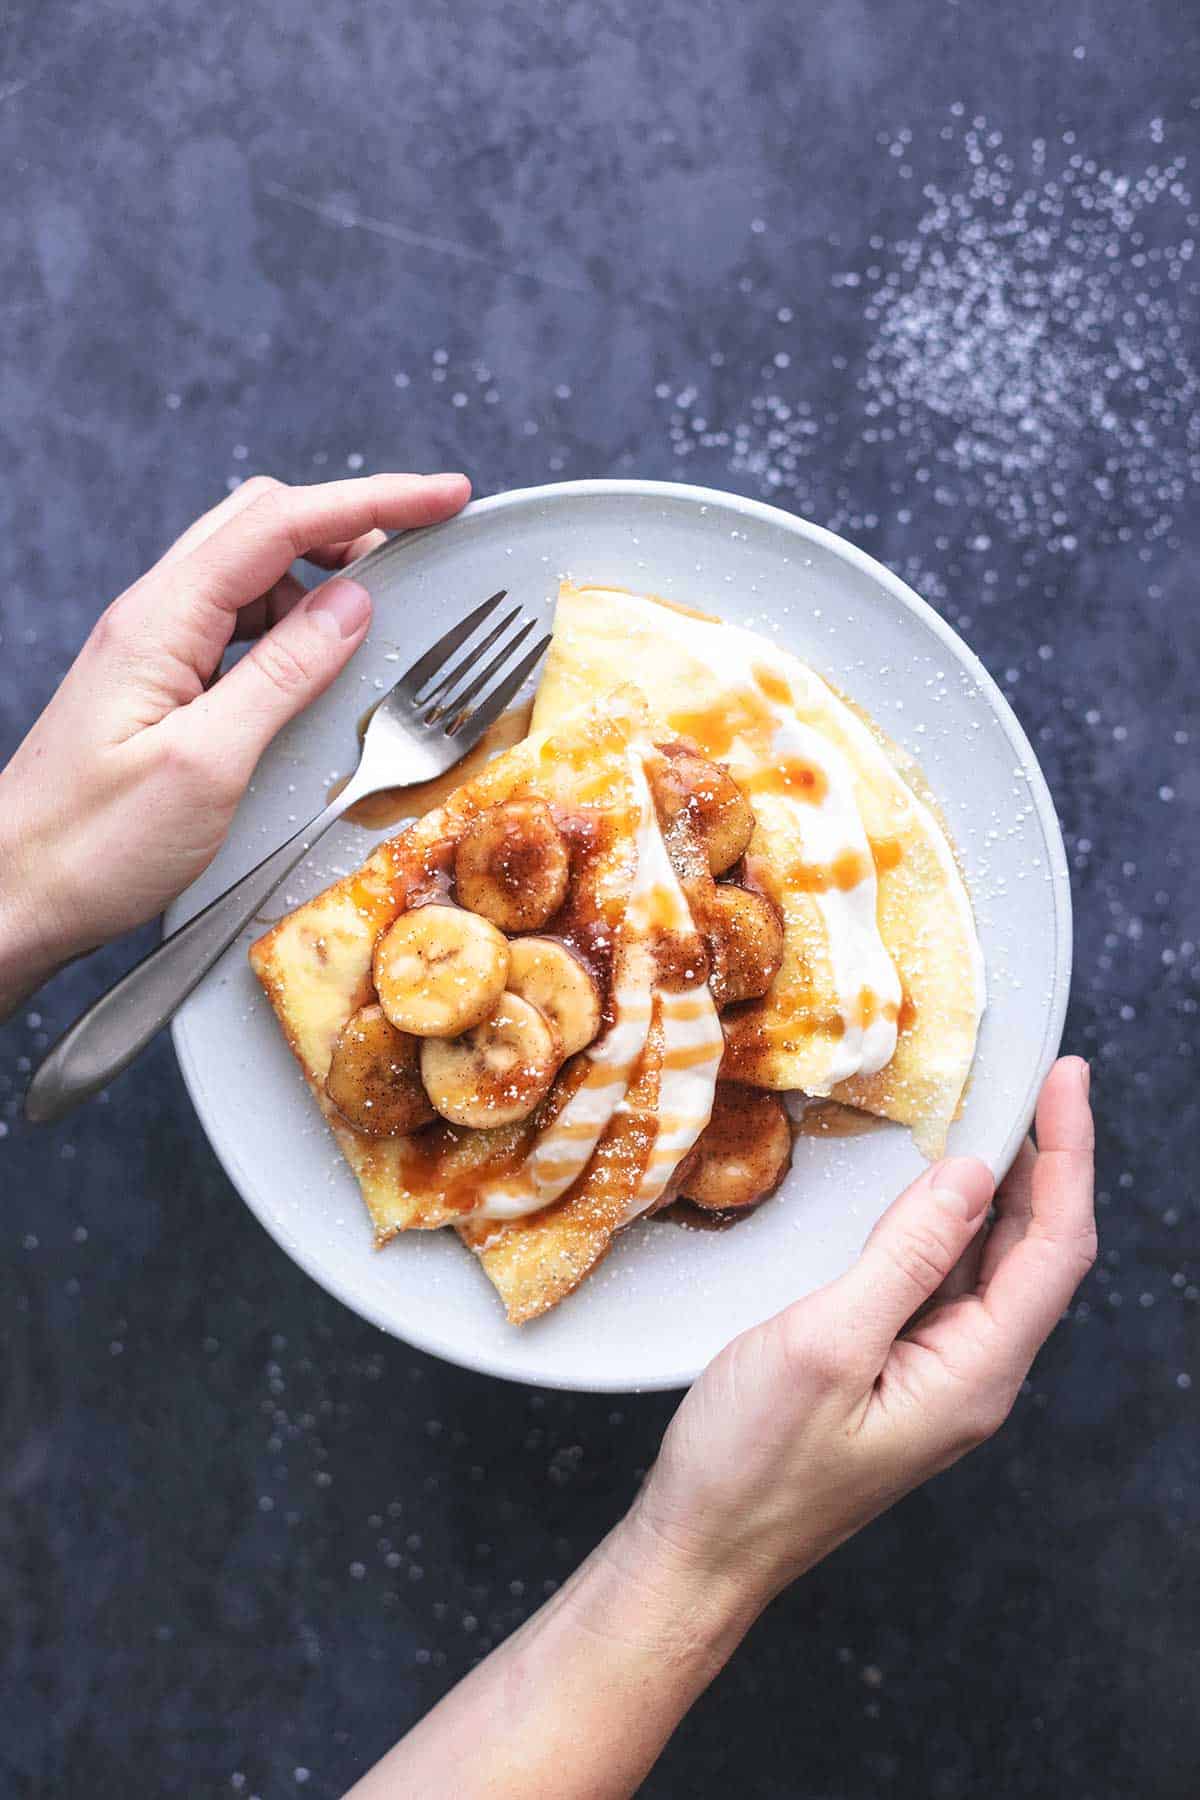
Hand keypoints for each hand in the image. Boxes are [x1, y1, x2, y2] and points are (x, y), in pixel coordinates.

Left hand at [0, 471, 469, 1011]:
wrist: (14, 894)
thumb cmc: (92, 846)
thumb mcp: (207, 764)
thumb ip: (283, 676)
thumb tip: (351, 606)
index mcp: (162, 620)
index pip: (280, 522)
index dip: (371, 500)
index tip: (442, 497)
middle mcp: (153, 617)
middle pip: (262, 525)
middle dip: (349, 525)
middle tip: (419, 556)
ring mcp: (153, 649)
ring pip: (251, 573)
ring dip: (321, 582)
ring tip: (379, 626)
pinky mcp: (158, 686)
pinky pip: (237, 627)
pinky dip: (293, 630)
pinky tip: (320, 670)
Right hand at [351, 1060, 1094, 1799]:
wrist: (704, 1548)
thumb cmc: (752, 1461)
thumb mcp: (826, 1342)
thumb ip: (906, 1257)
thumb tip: (971, 1178)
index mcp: (975, 1373)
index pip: (1055, 1247)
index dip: (1068, 1154)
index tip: (1063, 1078)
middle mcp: (974, 1377)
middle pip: (1038, 1253)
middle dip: (1048, 1161)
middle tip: (1036, 1079)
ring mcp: (938, 1379)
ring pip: (993, 1268)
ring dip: (1002, 1189)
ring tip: (993, 1115)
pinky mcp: (897, 1376)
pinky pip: (947, 1287)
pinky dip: (951, 1225)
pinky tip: (928, 1192)